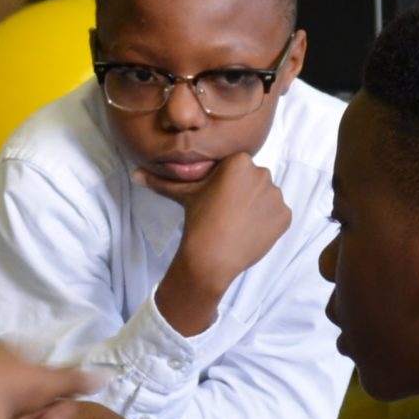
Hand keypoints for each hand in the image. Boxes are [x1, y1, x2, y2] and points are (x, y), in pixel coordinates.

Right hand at [142, 152, 291, 335]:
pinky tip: (249, 232)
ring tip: (236, 223)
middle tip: (225, 213)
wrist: (211, 257)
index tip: (217, 199)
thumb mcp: (181, 196)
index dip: (226, 184)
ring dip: (255, 208)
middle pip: (253, 180)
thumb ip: (161, 181)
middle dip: (242, 194)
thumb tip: (134, 173)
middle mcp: (263, 173)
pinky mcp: (285, 216)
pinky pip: (277, 215)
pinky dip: (267, 223)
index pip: (237, 167)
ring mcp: (277, 196)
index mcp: (240, 161)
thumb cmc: (197, 221)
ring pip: (265, 197)